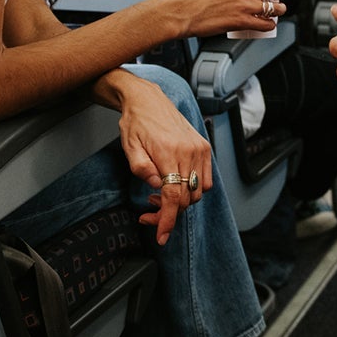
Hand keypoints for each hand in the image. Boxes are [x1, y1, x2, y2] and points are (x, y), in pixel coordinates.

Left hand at [116, 78, 213, 245]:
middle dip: (168, 213)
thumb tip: (157, 187)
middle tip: (148, 211)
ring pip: (198, 193)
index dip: (167, 220)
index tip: (161, 236)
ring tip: (159, 195)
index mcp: (167, 152)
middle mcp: (188, 151)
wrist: (149, 100)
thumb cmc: (136, 123)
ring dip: (181, 202)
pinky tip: (175, 185)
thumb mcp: (129, 147)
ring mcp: (199, 149)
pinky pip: (206, 180)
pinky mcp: (204, 148)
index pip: (172, 196)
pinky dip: (193, 190)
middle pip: (186, 198)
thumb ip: (141, 169)